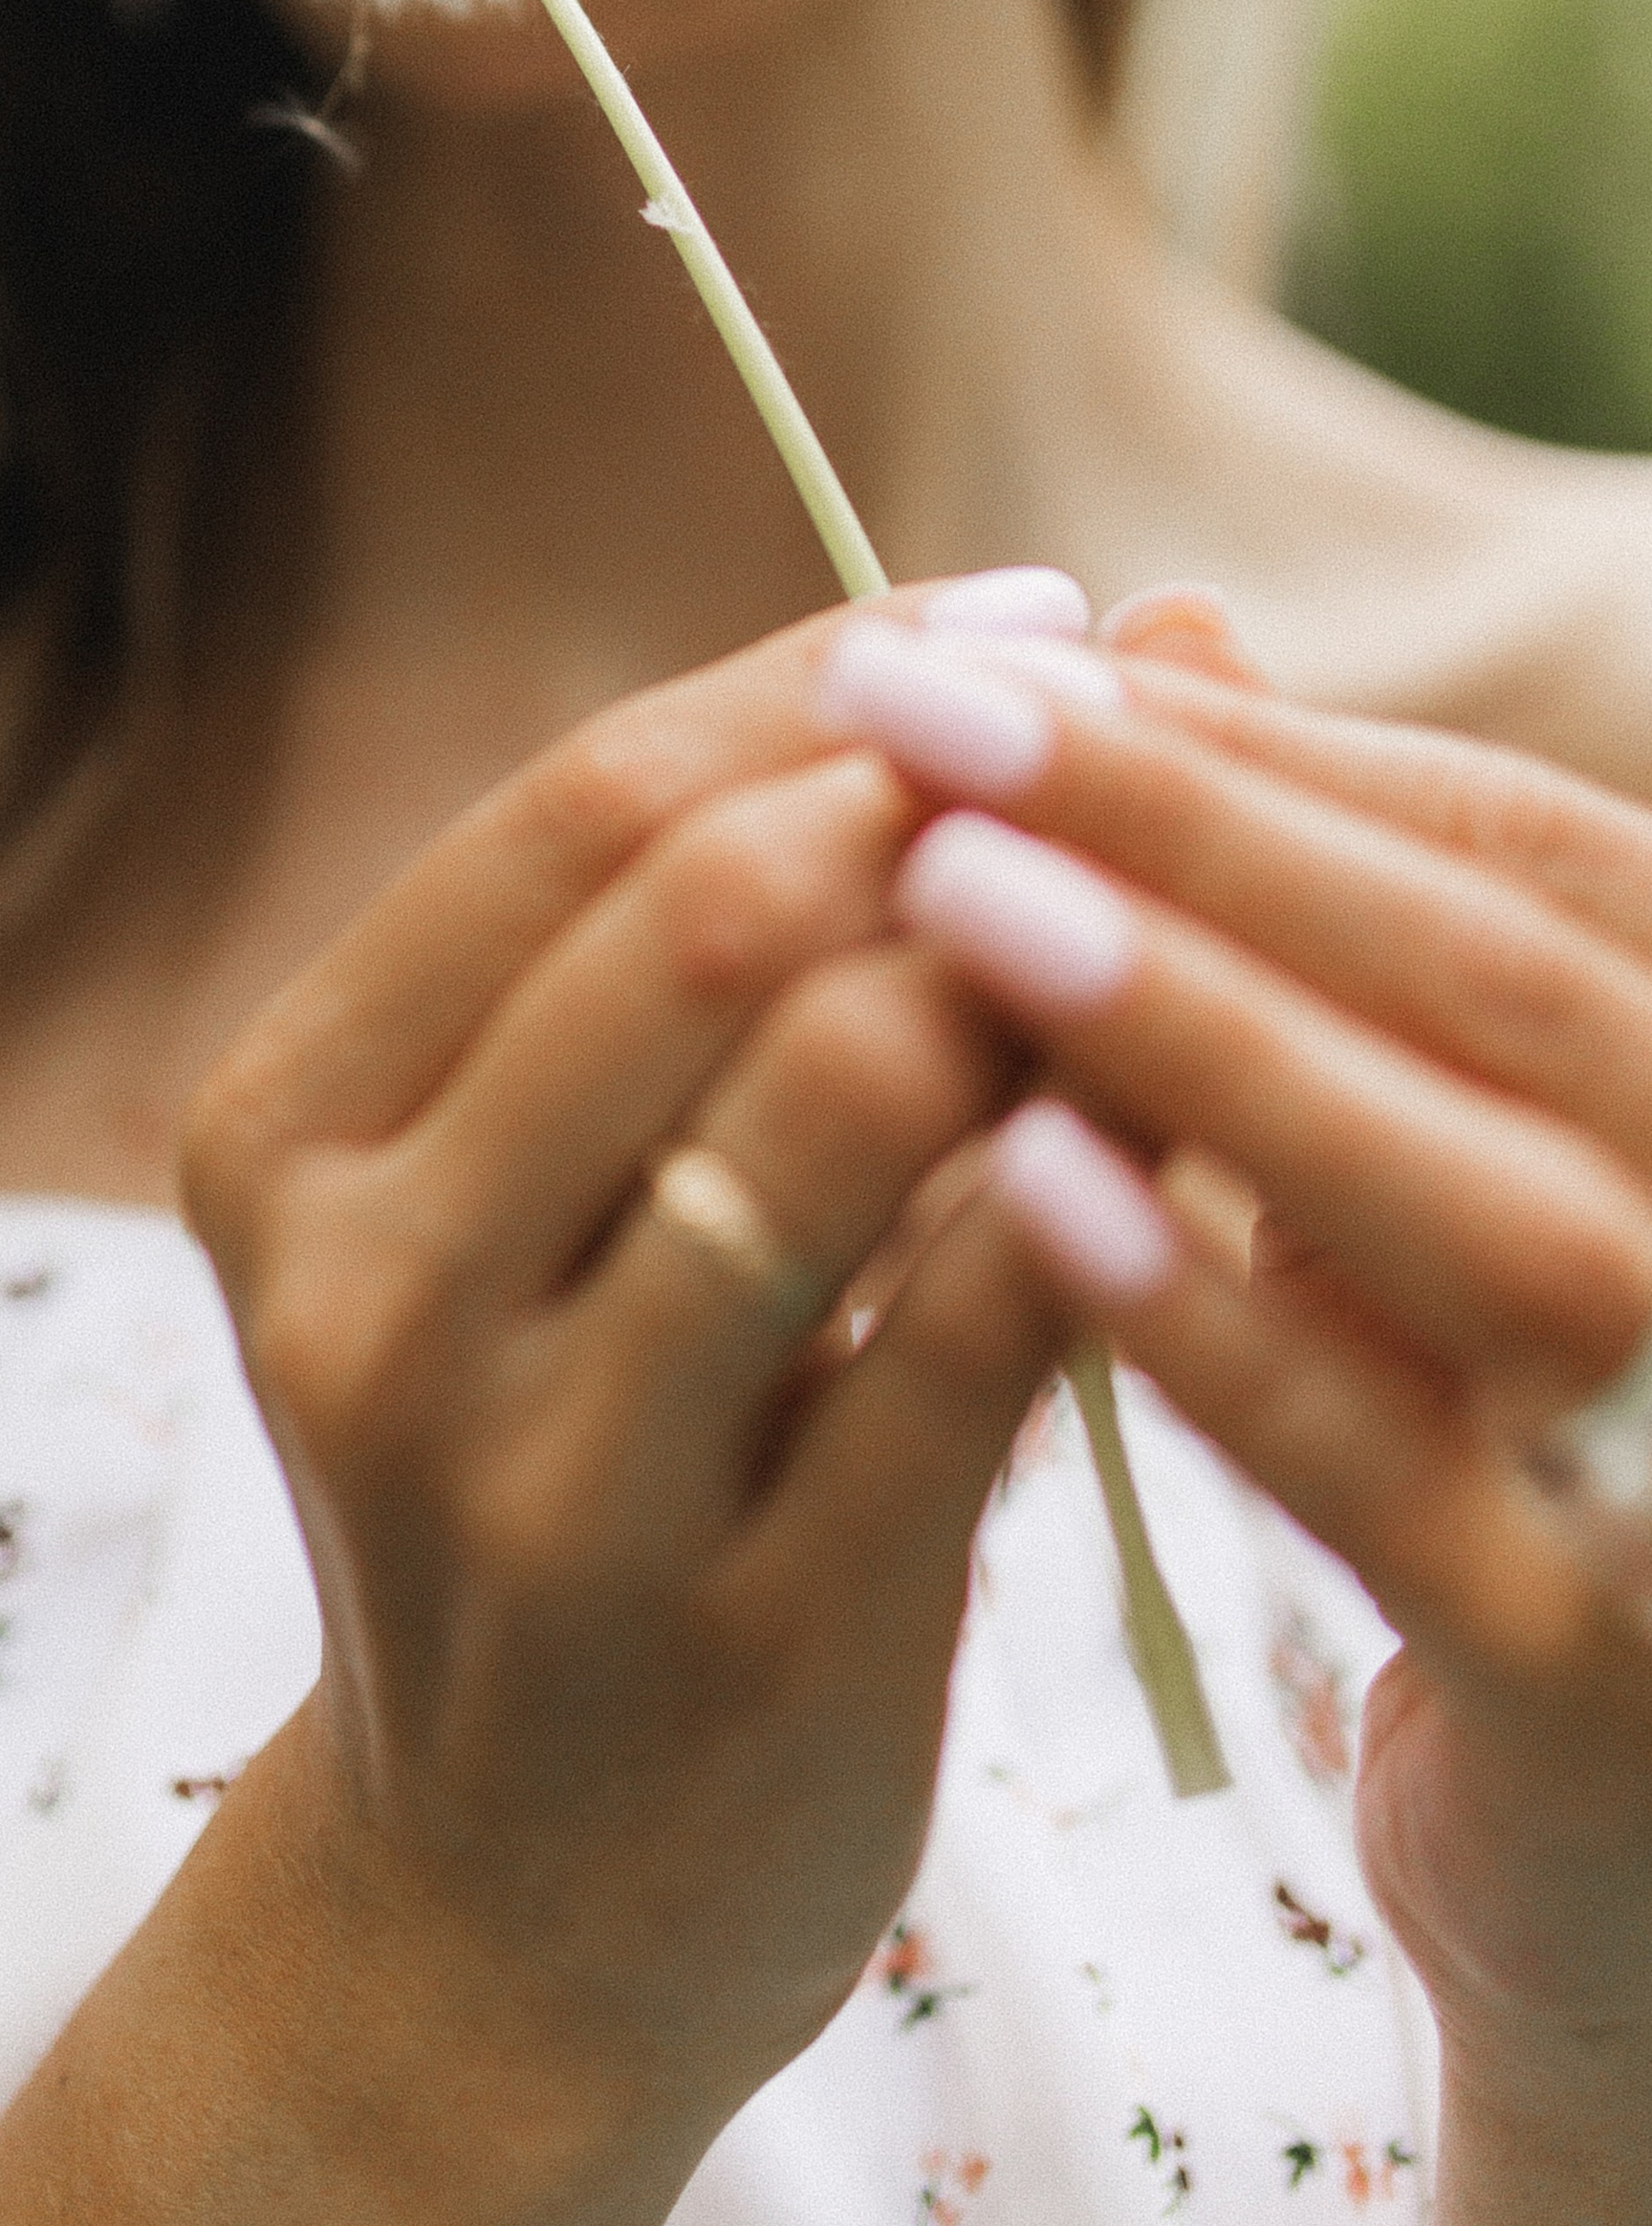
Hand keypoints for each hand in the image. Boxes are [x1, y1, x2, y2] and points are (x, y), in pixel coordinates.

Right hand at [172, 586, 1073, 2211]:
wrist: (509, 1900)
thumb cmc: (552, 1454)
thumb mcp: (532, 1192)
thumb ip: (727, 922)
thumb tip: (1075, 632)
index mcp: (281, 1132)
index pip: (573, 810)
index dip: (822, 677)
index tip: (1017, 616)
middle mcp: (364, 1295)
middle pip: (691, 918)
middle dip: (940, 805)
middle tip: (1110, 764)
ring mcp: (536, 1489)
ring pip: (833, 1093)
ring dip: (1030, 979)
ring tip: (1129, 953)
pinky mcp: (745, 1643)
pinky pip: (978, 1331)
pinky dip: (1101, 1188)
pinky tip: (1163, 1140)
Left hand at [820, 603, 1651, 2181]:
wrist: (1636, 1863)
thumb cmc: (1498, 1438)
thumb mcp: (1429, 1147)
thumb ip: (1321, 911)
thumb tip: (1157, 629)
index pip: (1516, 847)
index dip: (1246, 740)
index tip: (982, 656)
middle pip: (1506, 985)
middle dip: (1201, 825)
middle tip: (913, 715)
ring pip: (1504, 1225)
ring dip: (1214, 1040)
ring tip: (949, 904)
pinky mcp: (1604, 1689)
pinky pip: (1416, 1492)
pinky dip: (1228, 1329)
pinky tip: (1026, 1195)